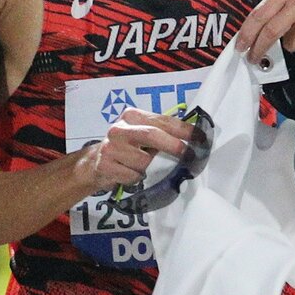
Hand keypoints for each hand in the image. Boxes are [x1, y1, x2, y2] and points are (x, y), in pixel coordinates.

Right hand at [76, 107, 204, 193]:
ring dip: (149, 168)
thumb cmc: (127, 148)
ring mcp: (110, 147)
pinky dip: (136, 178)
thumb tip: (193, 141)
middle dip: (173, 145)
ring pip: (143, 161)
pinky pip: (132, 176)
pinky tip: (130, 174)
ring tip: (143, 167)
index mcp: (133, 116)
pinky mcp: (104, 165)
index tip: (200, 138)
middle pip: (152, 135)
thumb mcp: (142, 135)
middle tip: (188, 155)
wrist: (94, 163)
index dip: (184, 130)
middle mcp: (120, 128)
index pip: (163, 120)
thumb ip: (163, 134)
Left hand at [234, 0, 294, 62]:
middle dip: (259, 48)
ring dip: (291, 46)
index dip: (247, 34)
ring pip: (291, 44)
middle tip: (253, 58)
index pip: (260, 15)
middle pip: (272, 30)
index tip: (240, 47)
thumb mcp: (285, 4)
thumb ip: (267, 17)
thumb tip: (245, 41)